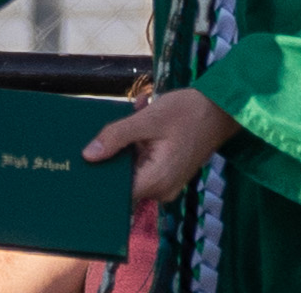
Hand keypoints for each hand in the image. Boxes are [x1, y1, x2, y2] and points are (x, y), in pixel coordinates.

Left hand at [82, 89, 238, 205]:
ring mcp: (166, 181)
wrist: (221, 108)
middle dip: (112, 152)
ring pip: (134, 166)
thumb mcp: (148, 119)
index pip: (117, 192)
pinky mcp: (169, 170)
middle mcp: (162, 189)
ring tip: (133, 111)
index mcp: (156, 182)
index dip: (98, 178)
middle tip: (99, 127)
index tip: (79, 163)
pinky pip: (145, 160)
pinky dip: (139, 140)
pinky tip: (141, 113)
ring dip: (128, 141)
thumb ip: (117, 136)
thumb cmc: (186, 112)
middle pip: (124, 178)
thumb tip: (88, 155)